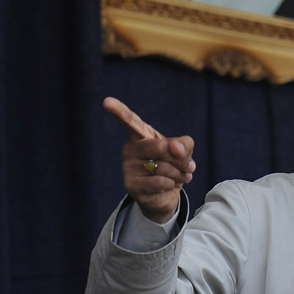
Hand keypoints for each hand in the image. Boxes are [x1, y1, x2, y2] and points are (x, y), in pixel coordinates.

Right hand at [103, 96, 195, 223]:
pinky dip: (172, 184)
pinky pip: (160, 182)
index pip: (129, 120)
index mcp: (139, 134)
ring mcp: (127, 168)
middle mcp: (129, 149)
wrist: (166, 192)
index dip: (119, 110)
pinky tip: (169, 185)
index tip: (107, 101)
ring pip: (163, 167)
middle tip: (186, 164)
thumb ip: (184, 144)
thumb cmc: (173, 164)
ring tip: (179, 176)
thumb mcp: (183, 149)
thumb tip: (175, 149)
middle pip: (161, 147)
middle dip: (181, 159)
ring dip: (179, 173)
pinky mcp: (130, 186)